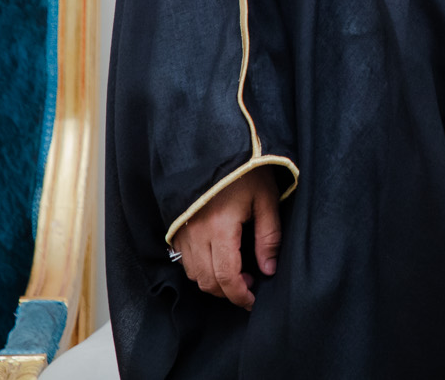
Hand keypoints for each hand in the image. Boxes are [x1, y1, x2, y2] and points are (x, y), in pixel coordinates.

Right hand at [173, 167, 281, 309]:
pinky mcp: (176, 226)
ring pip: (193, 273)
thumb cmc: (245, 169)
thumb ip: (268, 236)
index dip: (240, 295)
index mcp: (220, 226)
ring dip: (213, 281)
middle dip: (228, 292)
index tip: (253, 300)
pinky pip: (183, 260)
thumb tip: (268, 270)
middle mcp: (195, 232)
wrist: (215, 144)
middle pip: (207, 281)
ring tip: (236, 271)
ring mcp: (182, 230)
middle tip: (249, 284)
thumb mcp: (266, 199)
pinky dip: (199, 268)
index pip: (226, 276)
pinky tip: (217, 259)